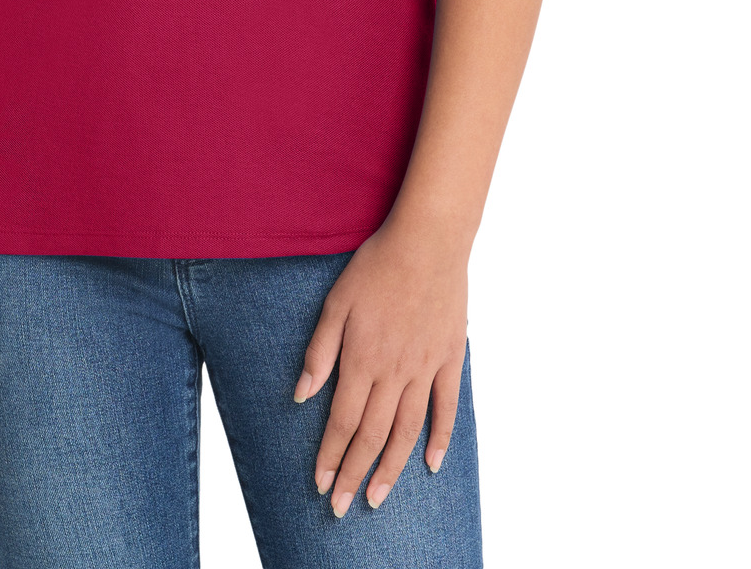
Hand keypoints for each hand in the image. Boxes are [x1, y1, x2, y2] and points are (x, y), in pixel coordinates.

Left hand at [293, 223, 468, 516]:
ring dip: (391, 468)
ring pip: (407, 431)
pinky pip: (447, 408)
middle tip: (342, 508)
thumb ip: (319, 351)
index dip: (330, 456)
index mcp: (362, 358)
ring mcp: (425, 368)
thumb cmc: (376, 266)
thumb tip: (301, 395)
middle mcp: (393, 372)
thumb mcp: (336, 302)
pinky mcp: (449, 359)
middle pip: (371, 435)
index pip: (342, 421)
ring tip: (378, 498)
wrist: (428, 241)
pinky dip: (440, 439)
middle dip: (354, 475)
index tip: (321, 484)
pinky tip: (431, 465)